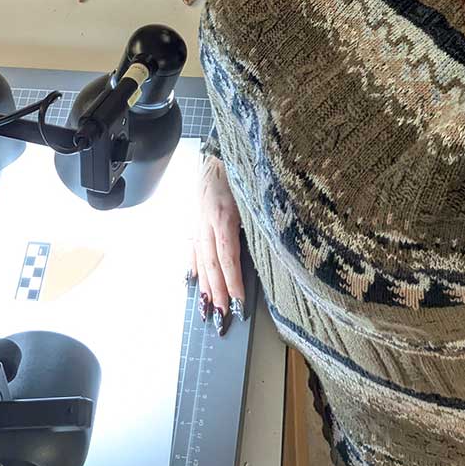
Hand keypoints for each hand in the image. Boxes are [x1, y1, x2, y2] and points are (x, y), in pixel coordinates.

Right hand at [187, 154, 245, 337]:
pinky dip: (192, 266)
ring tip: (207, 309)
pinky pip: (191, 247)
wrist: (220, 148)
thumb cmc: (243, 170)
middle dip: (217, 293)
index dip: (233, 283)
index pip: (227, 258)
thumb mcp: (256, 195)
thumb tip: (272, 251)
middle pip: (211, 264)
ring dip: (204, 286)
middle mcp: (206, 221)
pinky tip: (192, 282)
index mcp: (223, 216)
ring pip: (200, 259)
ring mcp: (197, 220)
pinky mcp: (194, 217)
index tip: (239, 304)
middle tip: (222, 317)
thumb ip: (260, 223)